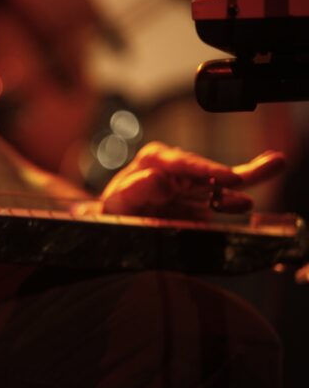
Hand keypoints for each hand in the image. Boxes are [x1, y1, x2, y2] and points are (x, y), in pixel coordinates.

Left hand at [100, 141, 285, 218]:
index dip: (202, 169)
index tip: (224, 176)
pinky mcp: (200, 201)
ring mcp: (189, 184)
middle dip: (226, 173)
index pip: (179, 162)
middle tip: (240, 178)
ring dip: (245, 176)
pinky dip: (240, 193)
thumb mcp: (117, 202)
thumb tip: (158, 179)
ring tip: (273, 165)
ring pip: (220, 181)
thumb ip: (136, 189)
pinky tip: (261, 181)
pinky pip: (224, 196)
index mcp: (152, 163)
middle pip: (204, 170)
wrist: (117, 225)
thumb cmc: (115, 211)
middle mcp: (174, 169)